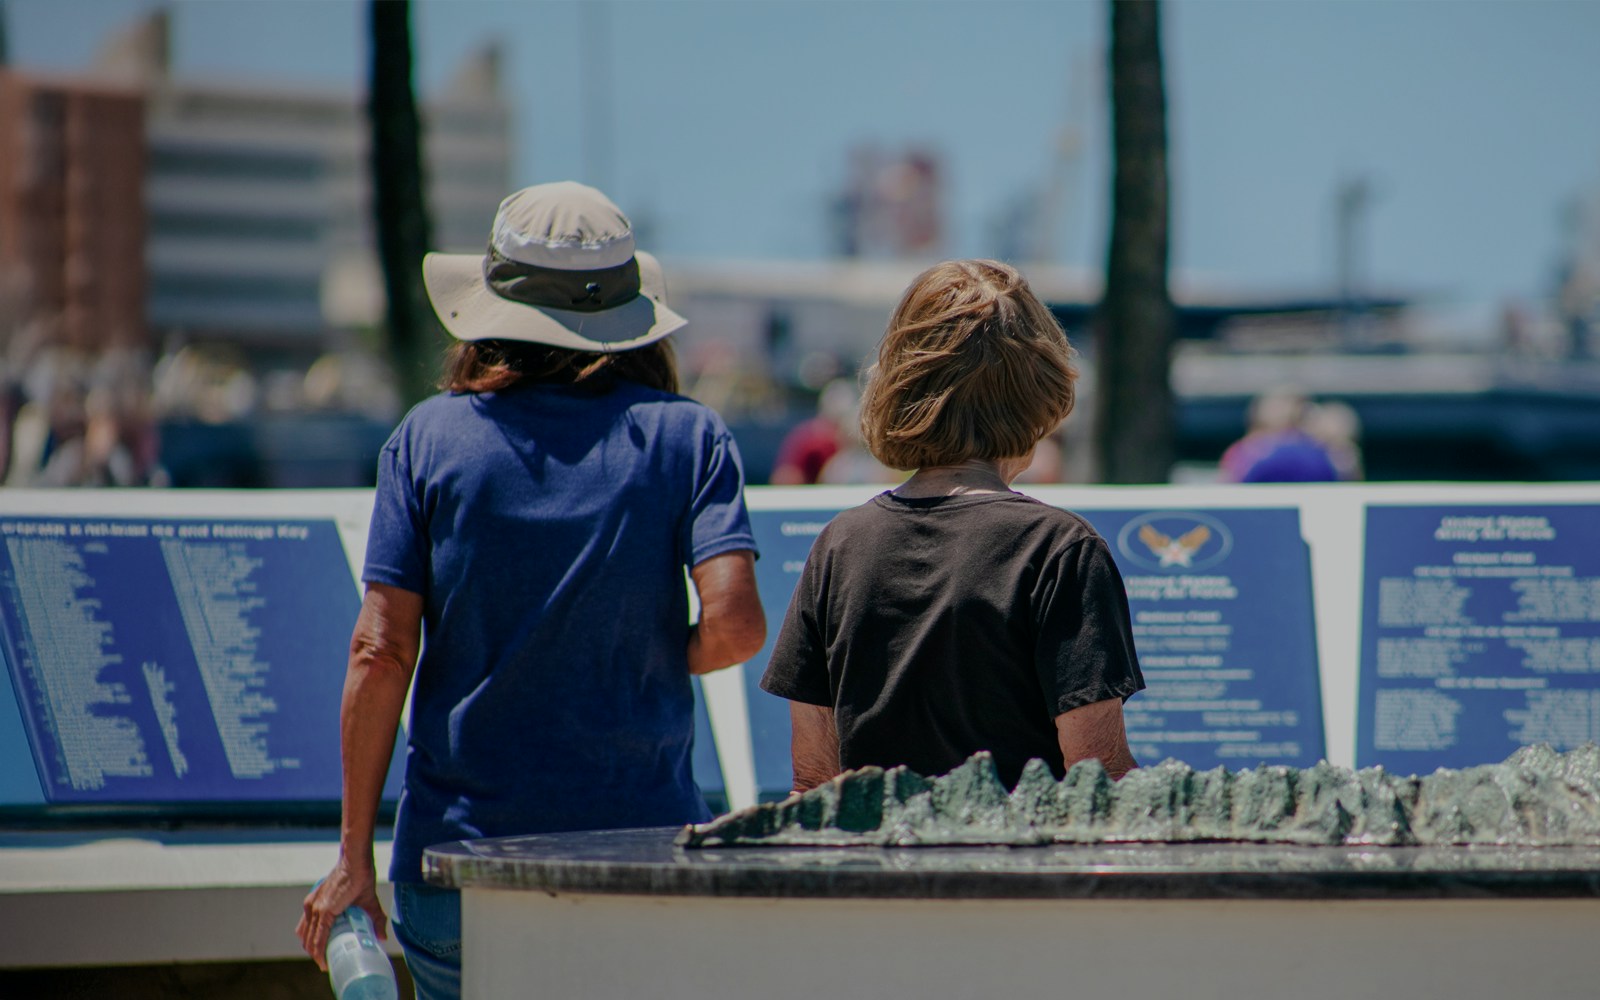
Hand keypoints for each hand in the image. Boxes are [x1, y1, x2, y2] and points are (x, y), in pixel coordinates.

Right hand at [297, 856, 386, 970]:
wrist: (353, 859)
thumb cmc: (361, 878)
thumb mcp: (370, 901)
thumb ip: (376, 920)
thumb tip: (382, 938)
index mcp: (325, 911)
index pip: (318, 941)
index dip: (320, 957)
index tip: (326, 966)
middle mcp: (314, 908)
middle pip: (308, 939)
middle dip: (315, 953)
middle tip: (326, 962)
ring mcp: (311, 902)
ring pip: (303, 931)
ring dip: (309, 943)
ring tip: (321, 952)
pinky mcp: (312, 898)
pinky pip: (305, 921)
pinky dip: (308, 931)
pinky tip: (316, 936)